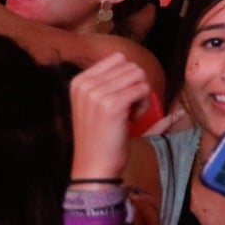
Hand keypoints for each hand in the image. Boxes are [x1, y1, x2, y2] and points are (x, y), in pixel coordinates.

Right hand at [68, 53, 152, 176]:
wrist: (93, 166)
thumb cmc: (100, 136)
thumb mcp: (93, 103)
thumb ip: (105, 81)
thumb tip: (126, 59)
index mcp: (79, 81)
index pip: (118, 58)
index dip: (127, 77)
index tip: (120, 98)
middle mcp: (85, 84)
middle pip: (131, 66)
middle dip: (136, 86)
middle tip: (128, 108)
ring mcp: (97, 94)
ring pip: (139, 75)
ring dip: (141, 94)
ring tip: (130, 113)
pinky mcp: (113, 105)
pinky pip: (143, 89)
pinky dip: (144, 104)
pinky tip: (133, 119)